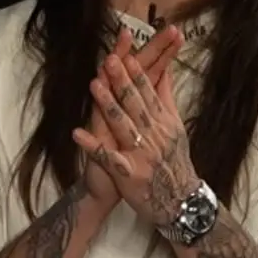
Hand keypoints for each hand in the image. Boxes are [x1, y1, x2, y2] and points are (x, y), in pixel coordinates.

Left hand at [72, 49, 200, 228]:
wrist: (181, 203)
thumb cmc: (175, 164)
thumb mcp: (176, 129)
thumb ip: (167, 100)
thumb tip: (165, 71)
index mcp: (164, 123)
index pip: (149, 93)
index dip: (136, 74)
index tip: (126, 54)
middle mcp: (154, 135)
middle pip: (136, 103)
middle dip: (122, 81)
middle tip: (109, 59)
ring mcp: (141, 154)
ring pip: (123, 125)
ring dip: (108, 104)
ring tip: (94, 85)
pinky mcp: (128, 174)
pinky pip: (107, 157)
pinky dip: (92, 145)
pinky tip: (76, 133)